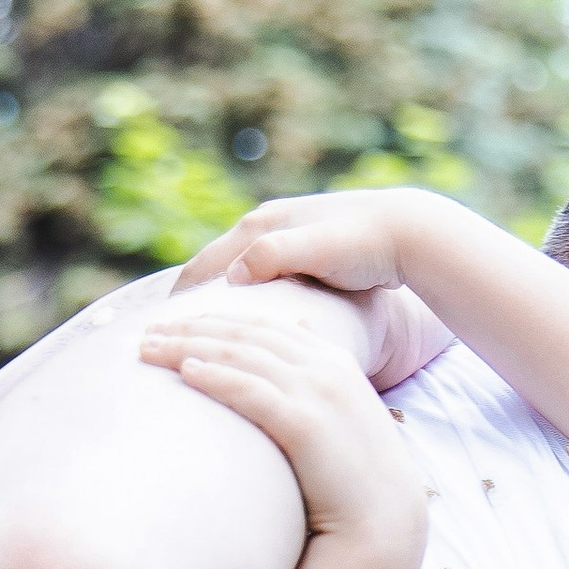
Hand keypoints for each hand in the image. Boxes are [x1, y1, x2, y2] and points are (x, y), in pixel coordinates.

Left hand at [137, 294, 425, 552]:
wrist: (382, 522)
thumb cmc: (353, 478)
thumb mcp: (339, 419)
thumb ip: (314, 386)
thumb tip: (288, 361)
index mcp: (334, 361)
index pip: (266, 326)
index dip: (219, 319)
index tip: (179, 321)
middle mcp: (327, 368)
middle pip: (247, 334)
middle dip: (194, 326)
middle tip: (150, 328)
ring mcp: (319, 392)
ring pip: (242, 355)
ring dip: (191, 345)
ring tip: (149, 346)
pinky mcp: (306, 424)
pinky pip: (252, 392)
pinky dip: (218, 377)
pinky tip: (187, 371)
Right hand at [176, 195, 456, 392]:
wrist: (407, 231)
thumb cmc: (363, 243)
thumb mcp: (316, 249)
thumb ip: (273, 257)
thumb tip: (232, 277)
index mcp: (260, 227)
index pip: (202, 268)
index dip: (179, 303)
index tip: (160, 336)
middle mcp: (265, 227)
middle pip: (211, 269)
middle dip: (190, 303)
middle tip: (168, 341)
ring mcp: (282, 237)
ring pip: (233, 274)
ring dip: (216, 302)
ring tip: (200, 336)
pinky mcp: (300, 251)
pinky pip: (257, 278)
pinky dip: (242, 299)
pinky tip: (246, 323)